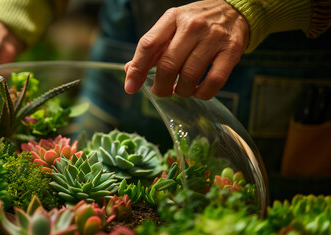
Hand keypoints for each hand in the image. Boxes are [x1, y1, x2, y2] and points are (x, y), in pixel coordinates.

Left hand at [124, 0, 248, 99]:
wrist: (234, 10)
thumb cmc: (197, 23)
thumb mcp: (172, 26)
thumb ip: (153, 48)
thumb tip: (130, 71)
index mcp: (172, 18)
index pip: (148, 45)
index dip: (137, 69)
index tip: (131, 87)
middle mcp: (192, 25)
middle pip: (168, 65)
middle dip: (160, 87)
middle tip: (161, 92)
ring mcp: (213, 37)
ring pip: (189, 76)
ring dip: (181, 91)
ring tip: (180, 90)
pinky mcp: (231, 50)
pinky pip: (214, 81)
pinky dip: (202, 93)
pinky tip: (197, 92)